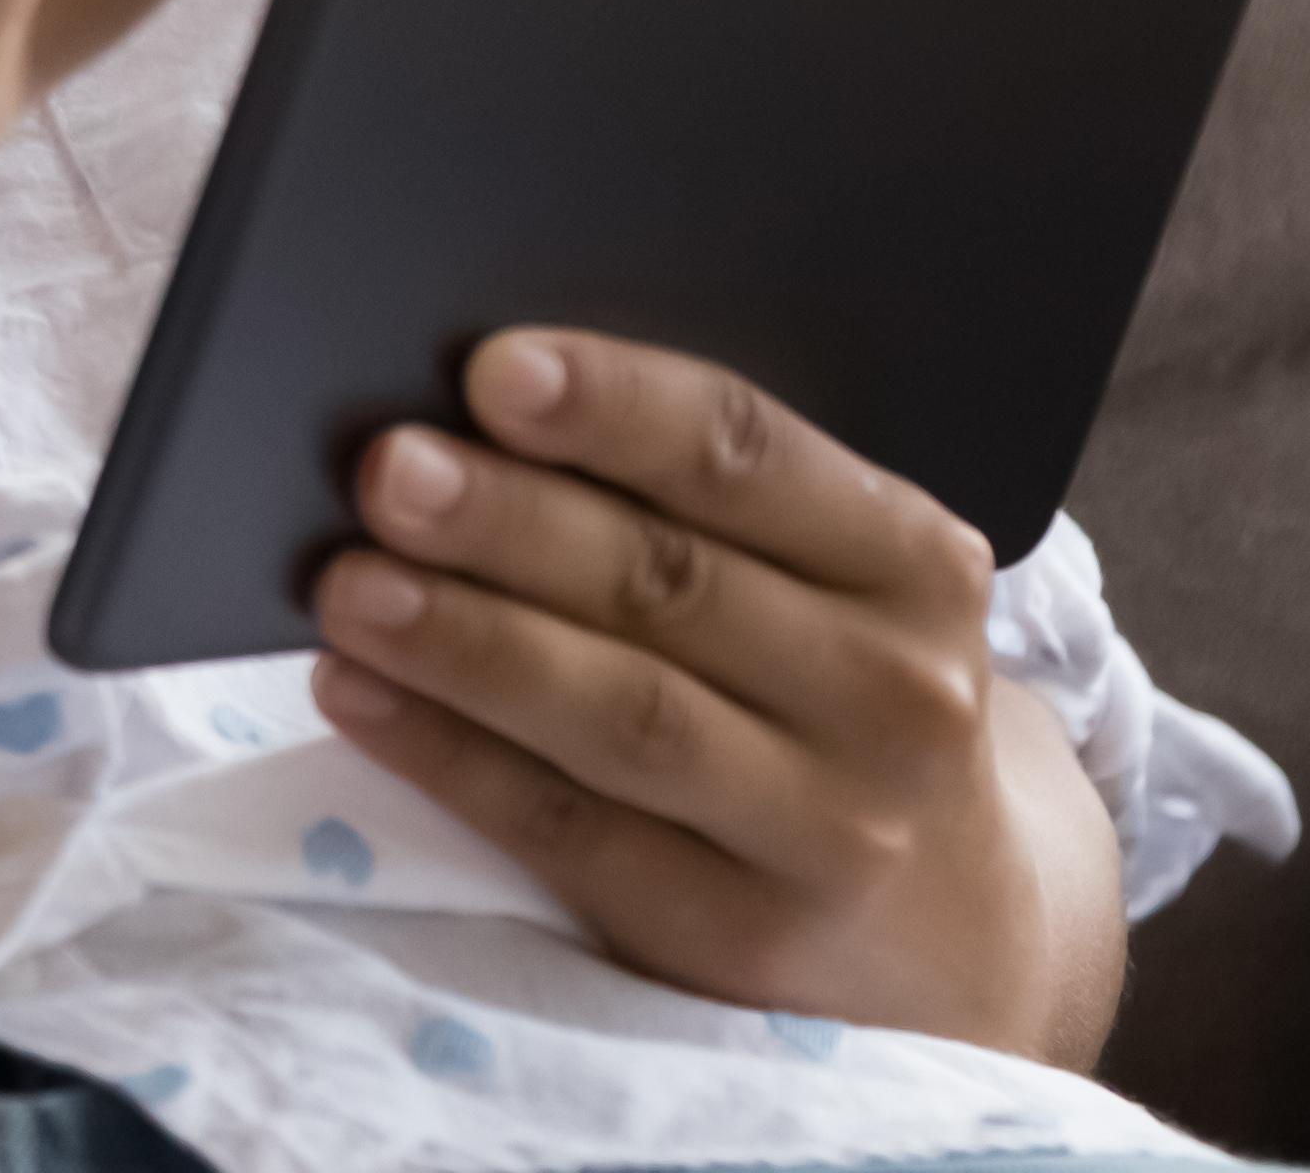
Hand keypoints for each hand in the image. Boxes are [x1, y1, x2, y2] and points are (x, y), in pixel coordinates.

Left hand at [305, 331, 1127, 1072]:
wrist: (959, 930)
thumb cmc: (844, 694)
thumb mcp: (845, 581)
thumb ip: (713, 501)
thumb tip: (488, 405)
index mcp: (915, 563)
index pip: (752, 458)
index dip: (618, 406)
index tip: (494, 369)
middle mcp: (892, 696)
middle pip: (673, 586)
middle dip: (513, 520)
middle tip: (388, 468)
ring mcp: (825, 831)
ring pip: (622, 716)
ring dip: (469, 641)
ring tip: (349, 584)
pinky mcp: (738, 940)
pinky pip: (572, 835)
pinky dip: (452, 759)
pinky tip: (362, 695)